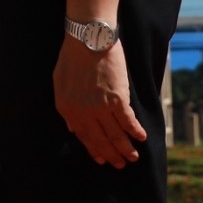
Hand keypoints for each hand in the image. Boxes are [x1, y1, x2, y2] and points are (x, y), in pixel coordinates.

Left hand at [53, 36, 144, 168]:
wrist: (88, 38)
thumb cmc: (72, 56)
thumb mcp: (60, 83)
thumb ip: (66, 107)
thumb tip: (73, 128)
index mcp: (68, 109)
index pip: (83, 136)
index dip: (94, 149)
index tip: (102, 159)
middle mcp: (83, 113)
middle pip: (100, 140)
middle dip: (112, 155)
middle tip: (121, 164)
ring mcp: (100, 108)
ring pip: (115, 135)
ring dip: (126, 149)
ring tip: (134, 157)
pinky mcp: (117, 99)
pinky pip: (128, 122)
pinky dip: (136, 131)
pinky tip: (142, 137)